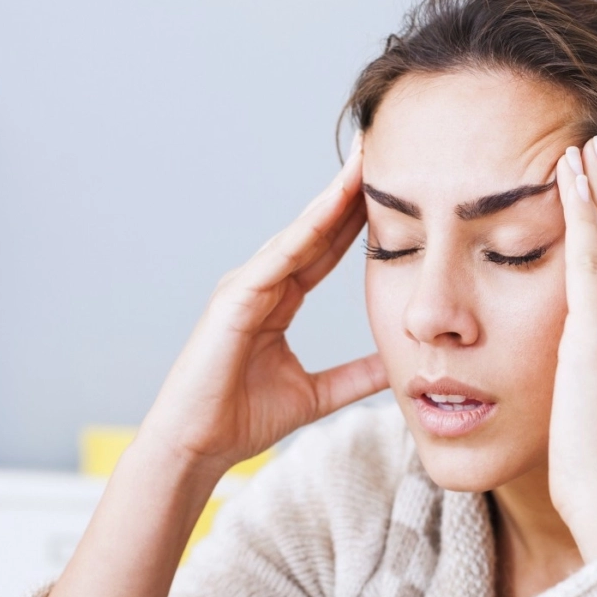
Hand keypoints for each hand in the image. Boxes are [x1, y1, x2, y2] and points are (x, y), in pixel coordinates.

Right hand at [138, 133, 387, 477]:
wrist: (197, 448)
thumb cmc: (242, 419)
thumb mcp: (319, 393)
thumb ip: (356, 375)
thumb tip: (399, 364)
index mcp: (279, 298)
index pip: (328, 248)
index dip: (360, 217)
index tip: (396, 186)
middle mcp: (262, 283)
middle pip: (316, 228)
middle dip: (348, 190)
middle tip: (381, 149)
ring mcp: (245, 287)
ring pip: (299, 234)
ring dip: (331, 197)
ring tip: (364, 162)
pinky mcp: (233, 300)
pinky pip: (277, 260)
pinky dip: (304, 232)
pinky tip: (331, 207)